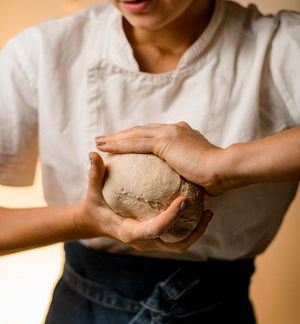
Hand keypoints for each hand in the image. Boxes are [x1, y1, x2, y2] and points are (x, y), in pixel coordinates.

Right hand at [75, 152, 212, 252]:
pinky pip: (179, 236)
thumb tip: (92, 154)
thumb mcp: (93, 192)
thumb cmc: (96, 206)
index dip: (170, 217)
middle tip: (206, 211)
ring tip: (209, 212)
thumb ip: (95, 175)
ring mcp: (153, 242)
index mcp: (129, 232)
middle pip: (175, 244)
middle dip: (193, 230)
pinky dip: (192, 227)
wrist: (97, 222)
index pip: (154, 230)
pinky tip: (201, 208)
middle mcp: (143, 242)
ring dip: (197, 231)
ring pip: (181, 243)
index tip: (183, 199)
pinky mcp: (159, 237)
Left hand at [95, 122, 223, 195]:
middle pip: (141, 131)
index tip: (126, 145)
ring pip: (134, 134)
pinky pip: (135, 143)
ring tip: (99, 142)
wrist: (224, 170)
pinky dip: (119, 144)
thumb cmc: (216, 178)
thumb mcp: (199, 177)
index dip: (138, 139)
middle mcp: (173, 130)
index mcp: (181, 136)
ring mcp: (169, 133)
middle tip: (105, 140)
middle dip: (122, 135)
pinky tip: (105, 148)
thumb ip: (187, 179)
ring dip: (115, 138)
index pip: (154, 135)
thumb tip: (184, 193)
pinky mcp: (165, 141)